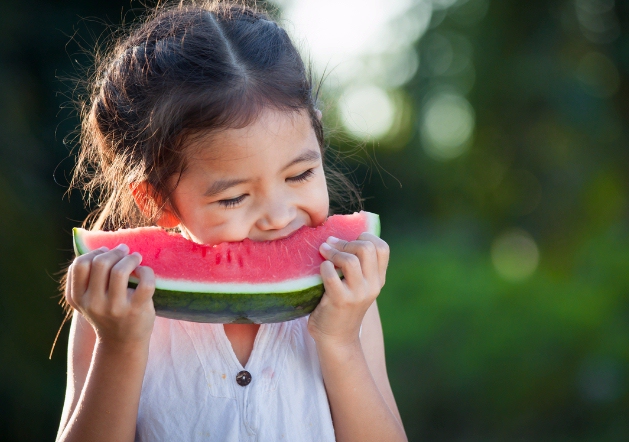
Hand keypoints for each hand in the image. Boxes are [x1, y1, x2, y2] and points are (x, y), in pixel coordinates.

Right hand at [65, 244, 155, 346]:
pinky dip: (146, 271)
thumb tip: (102, 246)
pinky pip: (145, 282)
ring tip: (135, 257)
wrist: (122, 343)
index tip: (105, 252)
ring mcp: (115, 308)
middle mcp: (94, 304)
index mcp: (79, 298)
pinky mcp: (136, 310)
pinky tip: (144, 272)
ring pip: (120, 271)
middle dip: (114, 252)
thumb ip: (87, 278)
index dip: (94, 252)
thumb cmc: (107, 313)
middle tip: (124, 251)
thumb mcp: (89, 299)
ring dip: (131, 258)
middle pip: (100, 263)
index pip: (79, 265)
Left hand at [308, 232, 389, 347]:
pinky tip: (321, 269)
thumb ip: (357, 266)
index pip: (382, 248)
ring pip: (350, 260)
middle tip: (332, 245)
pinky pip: (331, 274)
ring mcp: (358, 294)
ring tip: (323, 252)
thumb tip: (339, 235)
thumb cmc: (341, 306)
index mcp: (378, 279)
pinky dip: (324, 267)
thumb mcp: (357, 286)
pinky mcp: (340, 301)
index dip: (365, 237)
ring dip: (333, 252)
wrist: (336, 339)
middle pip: (367, 248)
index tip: (349, 240)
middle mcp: (372, 285)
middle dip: (346, 242)